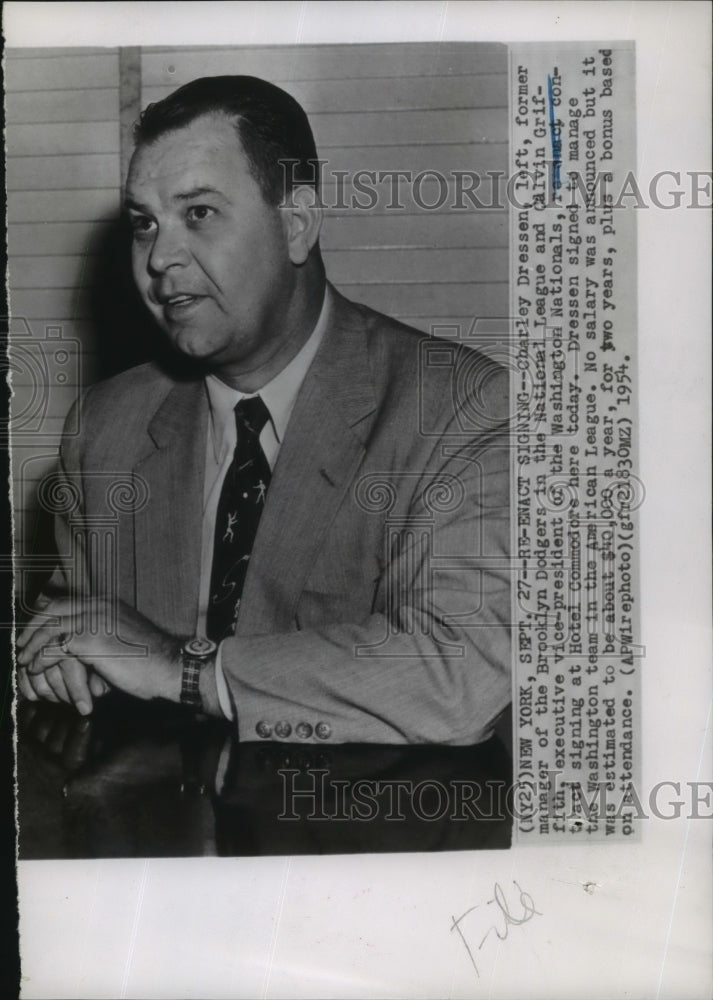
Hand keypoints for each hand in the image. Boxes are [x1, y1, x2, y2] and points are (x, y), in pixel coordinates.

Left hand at [16, 597, 182, 703]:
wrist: (170, 665)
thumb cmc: (152, 660)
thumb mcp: (124, 638)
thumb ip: (102, 634)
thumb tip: (79, 647)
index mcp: (107, 604)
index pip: (66, 604)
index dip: (46, 617)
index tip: (35, 632)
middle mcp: (99, 606)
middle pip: (53, 611)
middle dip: (33, 628)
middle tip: (22, 644)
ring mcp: (93, 621)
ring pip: (49, 629)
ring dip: (32, 646)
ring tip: (24, 660)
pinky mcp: (89, 641)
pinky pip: (53, 649)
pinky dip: (41, 660)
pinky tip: (37, 670)